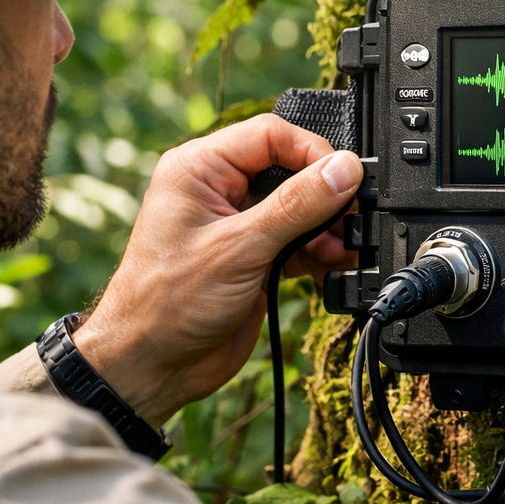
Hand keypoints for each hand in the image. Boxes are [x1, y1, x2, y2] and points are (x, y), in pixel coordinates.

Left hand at [70, 115, 362, 426]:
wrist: (153, 367)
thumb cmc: (167, 304)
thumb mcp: (239, 248)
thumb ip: (296, 206)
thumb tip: (343, 169)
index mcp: (199, 169)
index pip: (269, 135)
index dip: (312, 151)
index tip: (345, 176)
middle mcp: (218, 190)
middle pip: (289, 170)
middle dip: (325, 195)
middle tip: (351, 218)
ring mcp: (237, 225)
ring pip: (298, 208)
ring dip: (326, 227)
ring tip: (344, 248)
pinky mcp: (252, 257)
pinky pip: (296, 241)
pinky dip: (319, 252)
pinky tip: (335, 265)